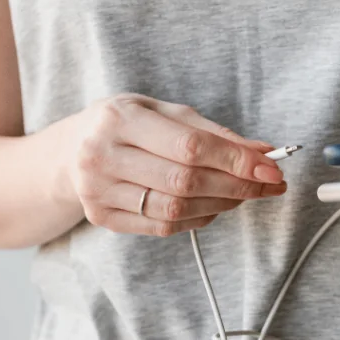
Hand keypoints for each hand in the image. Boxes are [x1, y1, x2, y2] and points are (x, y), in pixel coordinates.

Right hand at [64, 94, 286, 236]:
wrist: (68, 151)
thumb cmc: (125, 125)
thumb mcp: (161, 112)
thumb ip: (211, 131)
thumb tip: (261, 153)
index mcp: (119, 119)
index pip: (189, 146)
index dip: (236, 160)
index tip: (271, 169)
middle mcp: (102, 155)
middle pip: (185, 181)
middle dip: (237, 185)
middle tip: (268, 185)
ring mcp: (98, 191)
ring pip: (176, 209)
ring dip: (222, 204)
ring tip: (243, 194)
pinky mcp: (101, 217)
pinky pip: (162, 227)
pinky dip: (198, 218)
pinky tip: (213, 206)